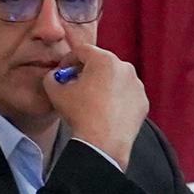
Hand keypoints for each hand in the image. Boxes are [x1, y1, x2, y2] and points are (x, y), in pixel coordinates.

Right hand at [41, 33, 152, 166]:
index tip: (62, 72)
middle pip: (101, 63)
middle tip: (75, 85)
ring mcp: (137, 85)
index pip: (82, 51)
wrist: (103, 142)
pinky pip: (126, 94)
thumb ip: (51, 78)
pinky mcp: (143, 101)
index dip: (68, 60)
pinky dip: (116, 98)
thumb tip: (54, 77)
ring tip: (91, 101)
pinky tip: (105, 111)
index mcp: (104, 60)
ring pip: (115, 78)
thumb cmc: (80, 114)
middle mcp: (125, 67)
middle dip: (87, 71)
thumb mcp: (55, 92)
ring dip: (103, 84)